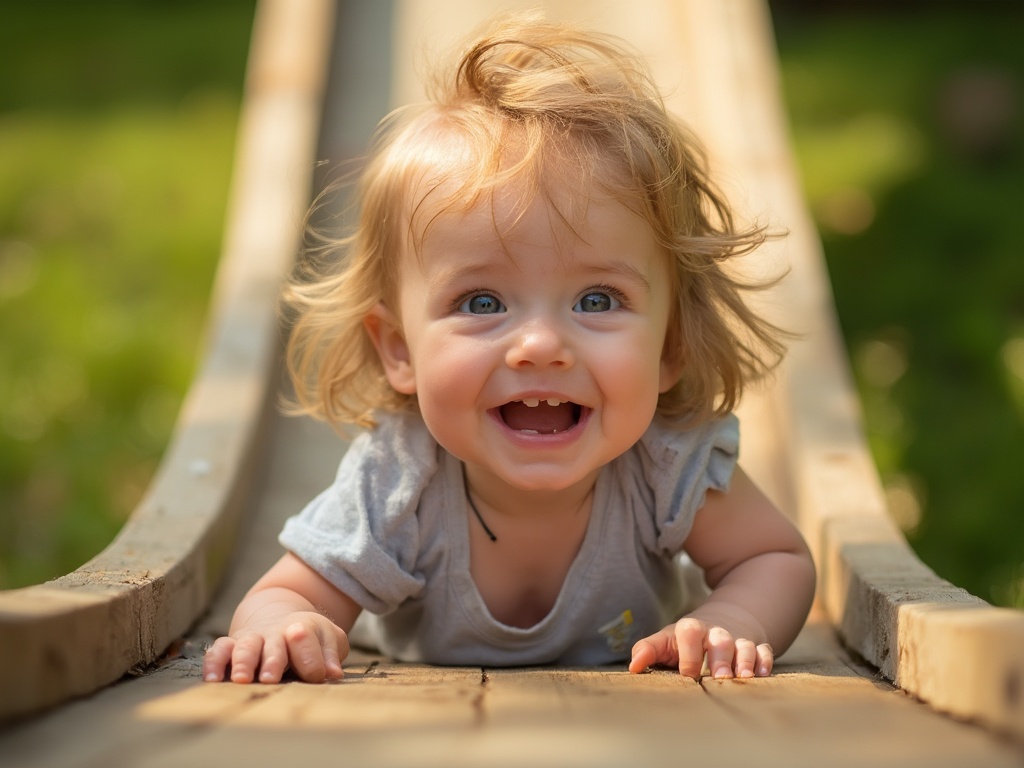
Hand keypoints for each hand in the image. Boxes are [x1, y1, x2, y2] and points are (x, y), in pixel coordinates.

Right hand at [202, 611, 349, 683]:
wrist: (280, 620)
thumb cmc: (308, 637)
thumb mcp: (327, 639)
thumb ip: (330, 653)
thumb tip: (334, 672)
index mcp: (301, 629)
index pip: (306, 639)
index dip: (310, 655)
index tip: (316, 673)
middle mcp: (273, 634)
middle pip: (273, 645)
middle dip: (273, 660)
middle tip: (271, 678)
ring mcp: (251, 640)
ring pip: (244, 647)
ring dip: (243, 662)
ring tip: (242, 679)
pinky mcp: (231, 648)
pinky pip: (219, 651)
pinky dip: (214, 662)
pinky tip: (212, 679)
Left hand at [628, 617, 772, 678]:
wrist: (717, 623)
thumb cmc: (685, 640)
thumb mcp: (665, 641)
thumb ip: (647, 650)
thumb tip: (633, 667)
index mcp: (691, 629)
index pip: (689, 632)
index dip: (689, 654)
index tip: (687, 676)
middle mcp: (716, 633)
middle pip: (720, 640)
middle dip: (721, 659)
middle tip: (720, 678)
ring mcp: (738, 639)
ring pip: (745, 646)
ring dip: (745, 661)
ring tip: (743, 678)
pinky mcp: (756, 647)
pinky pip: (764, 651)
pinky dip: (765, 662)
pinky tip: (762, 675)